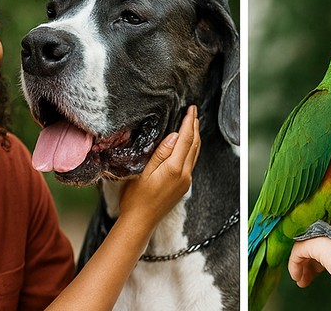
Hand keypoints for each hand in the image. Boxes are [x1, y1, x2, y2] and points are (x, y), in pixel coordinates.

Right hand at [118, 106, 200, 228]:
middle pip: (194, 146)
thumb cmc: (136, 197)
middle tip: (193, 112)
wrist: (140, 221)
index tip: (190, 109)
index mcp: (174, 169)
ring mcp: (185, 181)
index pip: (185, 140)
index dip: (188, 123)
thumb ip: (161, 153)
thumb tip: (175, 136)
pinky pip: (191, 162)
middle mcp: (184, 175)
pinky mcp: (183, 186)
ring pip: (194, 154)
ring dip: (195, 137)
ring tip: (193, 124)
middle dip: (194, 127)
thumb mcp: (144, 171)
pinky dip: (191, 149)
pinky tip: (187, 145)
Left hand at [288, 223, 330, 309]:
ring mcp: (330, 233)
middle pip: (316, 239)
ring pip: (306, 243)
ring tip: (302, 280)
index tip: (318, 271)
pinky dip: (295, 264)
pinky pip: (299, 250)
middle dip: (310, 261)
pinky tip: (298, 278)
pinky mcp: (319, 242)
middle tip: (308, 277)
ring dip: (302, 264)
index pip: (329, 238)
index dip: (321, 256)